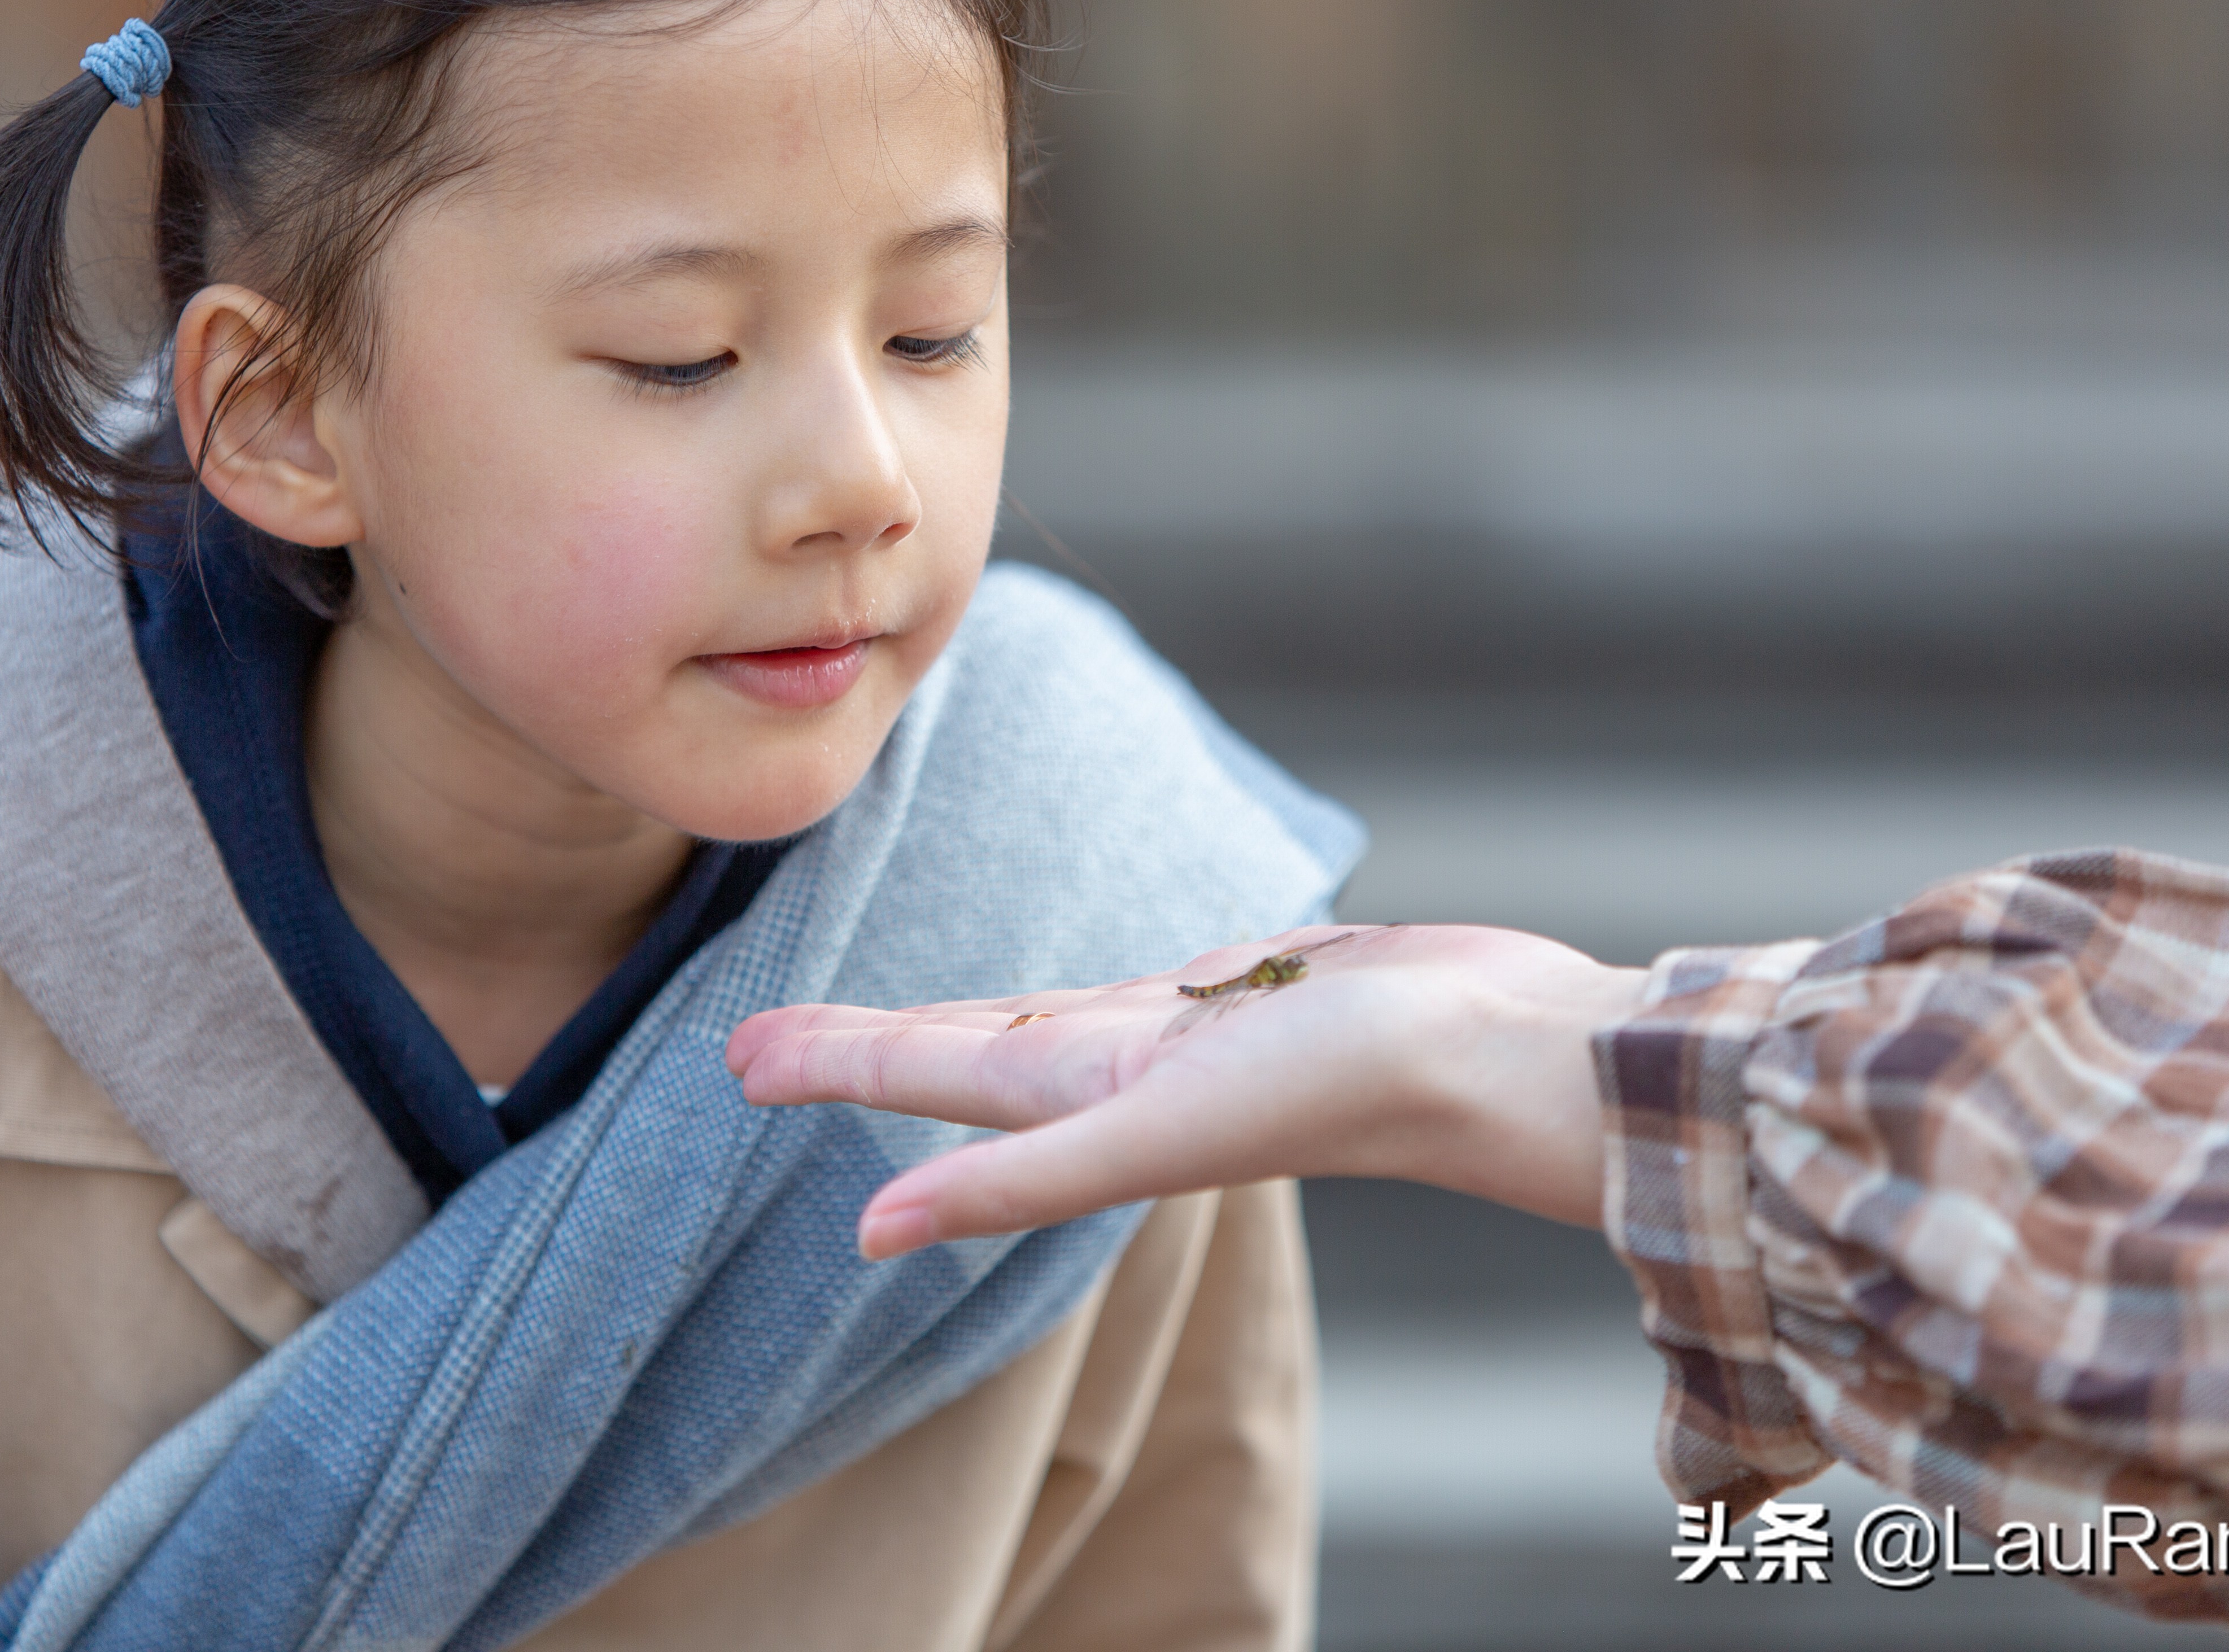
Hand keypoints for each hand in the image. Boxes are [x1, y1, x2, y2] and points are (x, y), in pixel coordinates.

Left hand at [725, 924, 1645, 1257]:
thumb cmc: (1337, 1087)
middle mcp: (1119, 1073)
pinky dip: (1062, 995)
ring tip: (867, 1021)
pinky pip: (1117, 991)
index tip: (737, 1060)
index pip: (925, 1074)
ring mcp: (1181, 1038)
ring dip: (942, 1024)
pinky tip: (1051, 996)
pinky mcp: (1244, 994)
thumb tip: (872, 1236)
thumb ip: (1018, 1179)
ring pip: (1027, 1023)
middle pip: (954, 1052)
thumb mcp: (1154, 1127)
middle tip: (752, 1041)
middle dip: (855, 1051)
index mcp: (1085, 1099)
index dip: (831, 1066)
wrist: (1491, 1050)